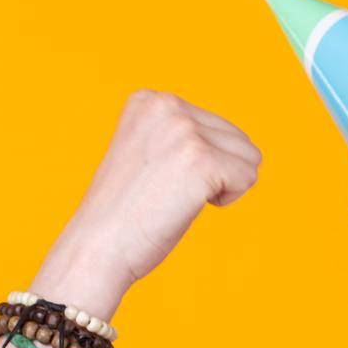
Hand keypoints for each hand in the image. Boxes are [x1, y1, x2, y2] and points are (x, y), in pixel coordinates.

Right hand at [45, 89, 263, 296]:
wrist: (99, 246)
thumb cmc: (125, 212)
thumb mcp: (150, 154)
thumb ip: (181, 136)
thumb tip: (240, 143)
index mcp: (149, 100)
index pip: (216, 126)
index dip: (200, 163)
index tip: (160, 179)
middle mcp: (166, 105)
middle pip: (238, 138)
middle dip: (217, 172)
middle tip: (171, 192)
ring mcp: (184, 130)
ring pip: (248, 156)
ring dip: (223, 185)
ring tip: (178, 196)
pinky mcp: (201, 159)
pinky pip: (248, 177)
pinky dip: (228, 199)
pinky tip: (189, 205)